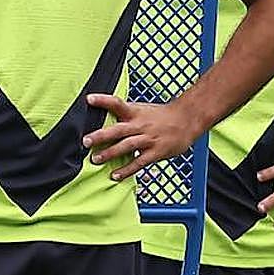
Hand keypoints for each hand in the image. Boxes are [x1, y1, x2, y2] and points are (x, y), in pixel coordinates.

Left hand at [82, 94, 200, 180]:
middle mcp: (140, 125)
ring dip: (109, 153)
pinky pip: (139, 162)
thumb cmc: (163, 115)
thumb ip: (127, 115)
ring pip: (126, 146)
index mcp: (135, 112)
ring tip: (95, 159)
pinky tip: (116, 175)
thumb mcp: (143, 110)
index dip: (103, 100)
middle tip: (85, 141)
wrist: (187, 119)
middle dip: (100, 135)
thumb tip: (108, 118)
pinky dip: (127, 170)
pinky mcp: (155, 152)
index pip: (117, 103)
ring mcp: (148, 139)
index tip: (89, 99)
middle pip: (117, 129)